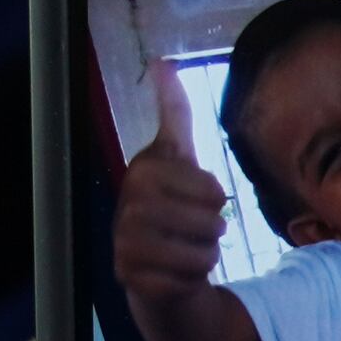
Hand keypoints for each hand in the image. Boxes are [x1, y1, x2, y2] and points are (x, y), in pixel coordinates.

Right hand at [110, 59, 233, 306]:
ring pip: (201, 251)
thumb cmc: (172, 208)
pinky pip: (187, 278)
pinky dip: (192, 277)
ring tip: (188, 248)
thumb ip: (174, 112)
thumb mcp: (177, 157)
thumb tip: (164, 61)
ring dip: (206, 253)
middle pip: (209, 220)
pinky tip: (177, 273)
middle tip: (197, 230)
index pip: (211, 188)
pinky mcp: (131, 279)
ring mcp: (125, 244)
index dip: (216, 198)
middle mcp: (127, 206)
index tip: (198, 199)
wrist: (156, 267)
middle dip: (214, 228)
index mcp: (143, 171)